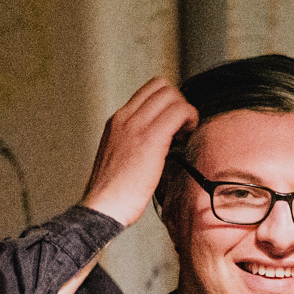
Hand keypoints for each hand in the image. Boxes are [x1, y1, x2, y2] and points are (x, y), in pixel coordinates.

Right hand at [80, 78, 196, 226]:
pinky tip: (185, 139)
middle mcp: (125, 117)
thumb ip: (134, 141)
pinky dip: (190, 119)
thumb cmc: (113, 191)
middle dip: (178, 103)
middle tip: (181, 126)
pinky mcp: (150, 138)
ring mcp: (136, 125)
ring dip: (185, 111)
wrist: (103, 206)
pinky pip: (179, 112)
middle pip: (161, 86)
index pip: (148, 90)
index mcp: (117, 121)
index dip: (166, 102)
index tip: (172, 122)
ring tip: (184, 134)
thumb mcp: (119, 156)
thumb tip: (158, 139)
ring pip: (172, 95)